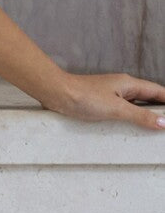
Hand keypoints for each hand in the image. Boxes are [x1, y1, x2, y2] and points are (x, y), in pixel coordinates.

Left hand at [45, 72, 164, 129]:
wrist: (57, 93)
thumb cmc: (84, 97)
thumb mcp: (117, 108)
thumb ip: (140, 115)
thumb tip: (163, 122)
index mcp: (130, 84)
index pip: (158, 91)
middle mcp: (123, 87)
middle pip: (149, 97)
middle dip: (160, 109)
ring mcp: (112, 95)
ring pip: (136, 104)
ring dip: (146, 114)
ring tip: (155, 128)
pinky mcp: (101, 103)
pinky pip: (123, 110)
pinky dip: (131, 118)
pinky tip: (131, 127)